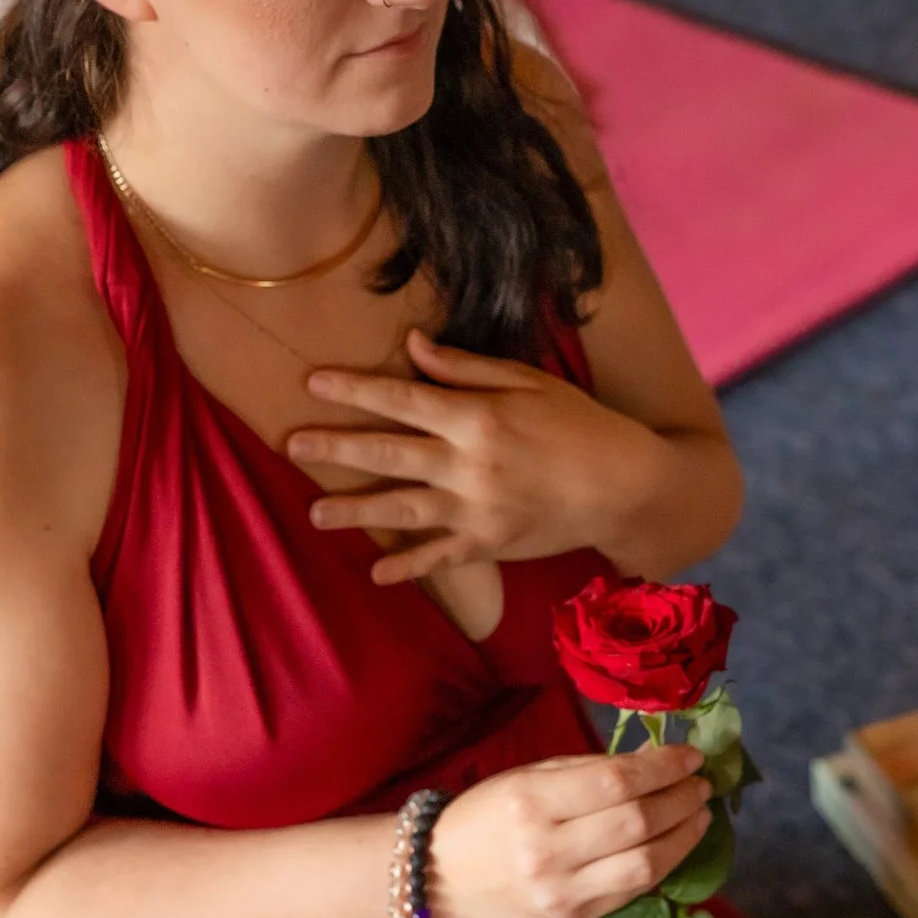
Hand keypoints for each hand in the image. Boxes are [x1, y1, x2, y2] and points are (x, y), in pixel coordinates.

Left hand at [287, 328, 664, 586]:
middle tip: (292, 445)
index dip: (354, 390)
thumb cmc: (577, 424)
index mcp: (477, 417)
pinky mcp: (489, 544)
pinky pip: (439, 558)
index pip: (402, 399)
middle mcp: (470, 464)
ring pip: (402, 509)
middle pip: (388, 453)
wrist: (625, 486)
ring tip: (315, 511)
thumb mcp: (527, 381)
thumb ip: (465, 368)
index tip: (312, 382)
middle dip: (336, 448)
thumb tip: (411, 346)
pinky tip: (376, 571)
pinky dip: (407, 567)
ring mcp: (477, 509)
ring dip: (355, 510)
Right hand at [423, 745, 713, 917]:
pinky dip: (663, 865)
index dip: (663, 767)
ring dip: (684, 837)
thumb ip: (589, 771)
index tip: (691, 755)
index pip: (616, 782)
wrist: (440, 879)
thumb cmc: (485, 815)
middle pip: (637, 823)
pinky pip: (633, 892)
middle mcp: (548, 851)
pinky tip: (676, 844)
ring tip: (700, 814)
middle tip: (702, 783)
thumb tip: (652, 761)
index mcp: (532, 803)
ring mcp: (563, 892)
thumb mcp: (528, 777)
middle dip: (681, 799)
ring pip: (646, 865)